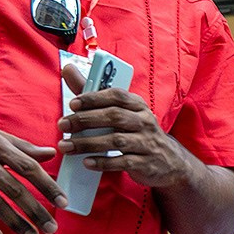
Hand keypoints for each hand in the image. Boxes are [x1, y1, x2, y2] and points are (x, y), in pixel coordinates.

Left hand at [57, 65, 196, 189]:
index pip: (117, 96)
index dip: (94, 98)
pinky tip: (87, 162)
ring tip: (67, 146)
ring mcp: (147, 144)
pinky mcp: (146, 164)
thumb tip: (68, 69)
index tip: (73, 104)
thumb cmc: (138, 133)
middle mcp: (145, 122)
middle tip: (63, 125)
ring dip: (88, 143)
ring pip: (116, 141)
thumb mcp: (122, 112)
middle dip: (85, 120)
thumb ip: (93, 94)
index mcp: (138, 106)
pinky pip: (123, 162)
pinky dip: (103, 162)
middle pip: (114, 117)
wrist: (170, 163)